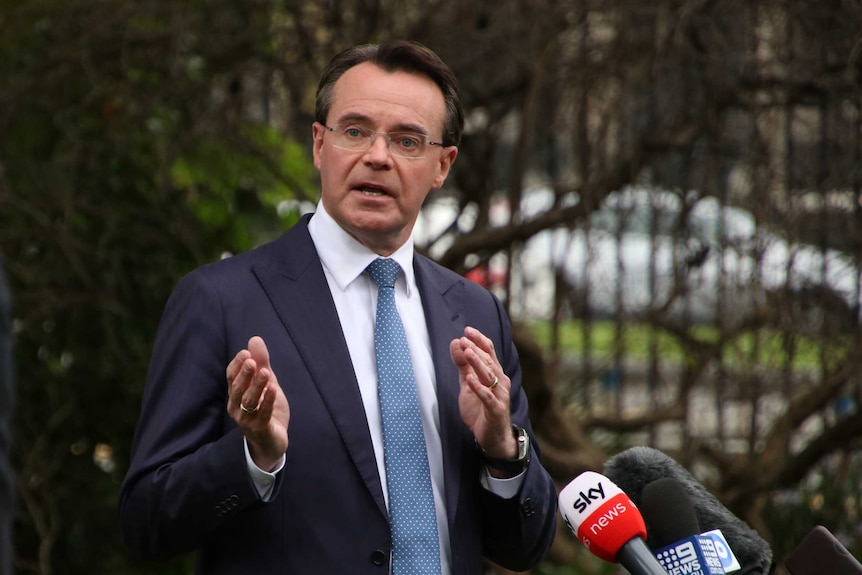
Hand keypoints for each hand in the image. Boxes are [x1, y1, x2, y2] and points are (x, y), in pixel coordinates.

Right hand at [226, 336, 289, 470]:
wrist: (273, 441)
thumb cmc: (266, 410)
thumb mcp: (266, 383)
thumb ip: (262, 362)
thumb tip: (254, 339)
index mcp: (236, 394)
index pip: (231, 377)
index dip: (237, 365)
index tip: (246, 352)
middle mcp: (237, 406)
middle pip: (237, 388)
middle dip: (244, 374)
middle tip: (252, 361)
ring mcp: (247, 420)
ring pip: (249, 401)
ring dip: (256, 386)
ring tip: (265, 373)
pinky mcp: (260, 429)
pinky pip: (262, 414)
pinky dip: (267, 402)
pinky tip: (274, 390)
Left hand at [449, 326, 516, 462]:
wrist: (493, 437)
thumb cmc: (481, 409)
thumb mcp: (468, 384)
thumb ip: (463, 365)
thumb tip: (456, 343)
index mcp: (494, 374)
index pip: (489, 352)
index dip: (479, 340)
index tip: (467, 330)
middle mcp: (500, 382)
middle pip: (489, 361)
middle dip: (476, 350)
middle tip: (463, 340)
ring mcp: (500, 396)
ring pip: (490, 376)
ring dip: (478, 363)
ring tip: (467, 353)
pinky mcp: (496, 410)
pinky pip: (488, 397)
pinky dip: (479, 388)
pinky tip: (470, 379)